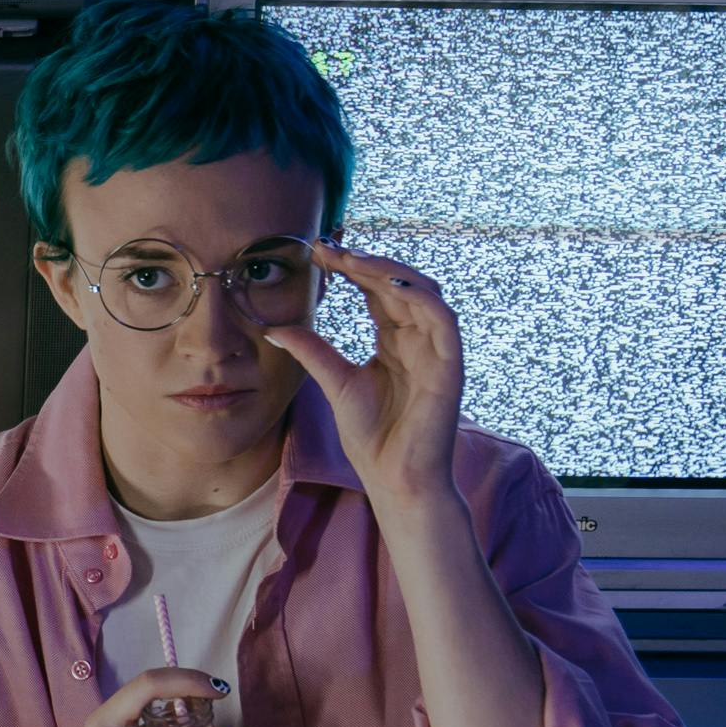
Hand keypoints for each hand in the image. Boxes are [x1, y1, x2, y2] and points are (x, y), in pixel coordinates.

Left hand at [261, 239, 465, 515]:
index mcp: (395, 342)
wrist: (395, 479)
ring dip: (388, 271)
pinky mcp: (451, 366)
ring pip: (423, 293)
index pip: (376, 292)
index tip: (317, 251)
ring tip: (352, 259)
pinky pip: (443, 320)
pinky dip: (419, 297)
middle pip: (397, 285)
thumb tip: (275, 328)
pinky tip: (387, 284)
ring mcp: (437, 351)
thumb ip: (312, 351)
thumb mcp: (334, 383)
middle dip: (364, 262)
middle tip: (327, 247)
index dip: (351, 268)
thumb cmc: (372, 438)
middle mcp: (419, 340)